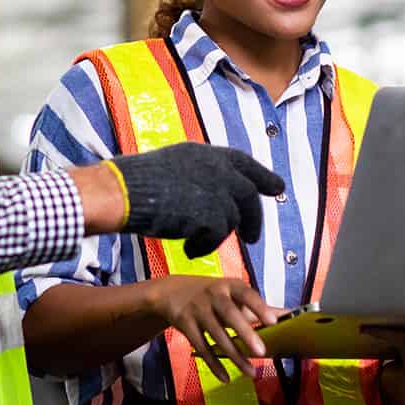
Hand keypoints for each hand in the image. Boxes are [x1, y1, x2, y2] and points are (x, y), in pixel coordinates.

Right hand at [110, 142, 286, 256]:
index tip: (277, 188)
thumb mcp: (178, 163)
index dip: (263, 177)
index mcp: (210, 155)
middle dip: (254, 219)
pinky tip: (189, 250)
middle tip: (252, 237)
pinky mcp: (210, 215)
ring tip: (198, 244)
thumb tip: (220, 188)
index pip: (246, 164)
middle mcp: (219, 170)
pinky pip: (216, 237)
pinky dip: (204, 246)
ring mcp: (217, 192)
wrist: (126, 192)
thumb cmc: (141, 181)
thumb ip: (202, 173)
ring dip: (218, 236)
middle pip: (249, 196)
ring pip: (232, 220)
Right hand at [149, 275, 281, 381]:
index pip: (247, 295)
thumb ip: (260, 307)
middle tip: (261, 352)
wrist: (172, 292)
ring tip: (250, 372)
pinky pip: (201, 347)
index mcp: (231, 286)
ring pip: (217, 335)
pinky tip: (225, 376)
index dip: (260, 307)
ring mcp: (198, 310)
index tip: (274, 321)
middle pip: (230, 314)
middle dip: (245, 333)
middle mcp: (214, 296)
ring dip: (234, 356)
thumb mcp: (234, 295)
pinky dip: (214, 363)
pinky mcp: (186, 325)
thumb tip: (290, 314)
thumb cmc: (213, 295)